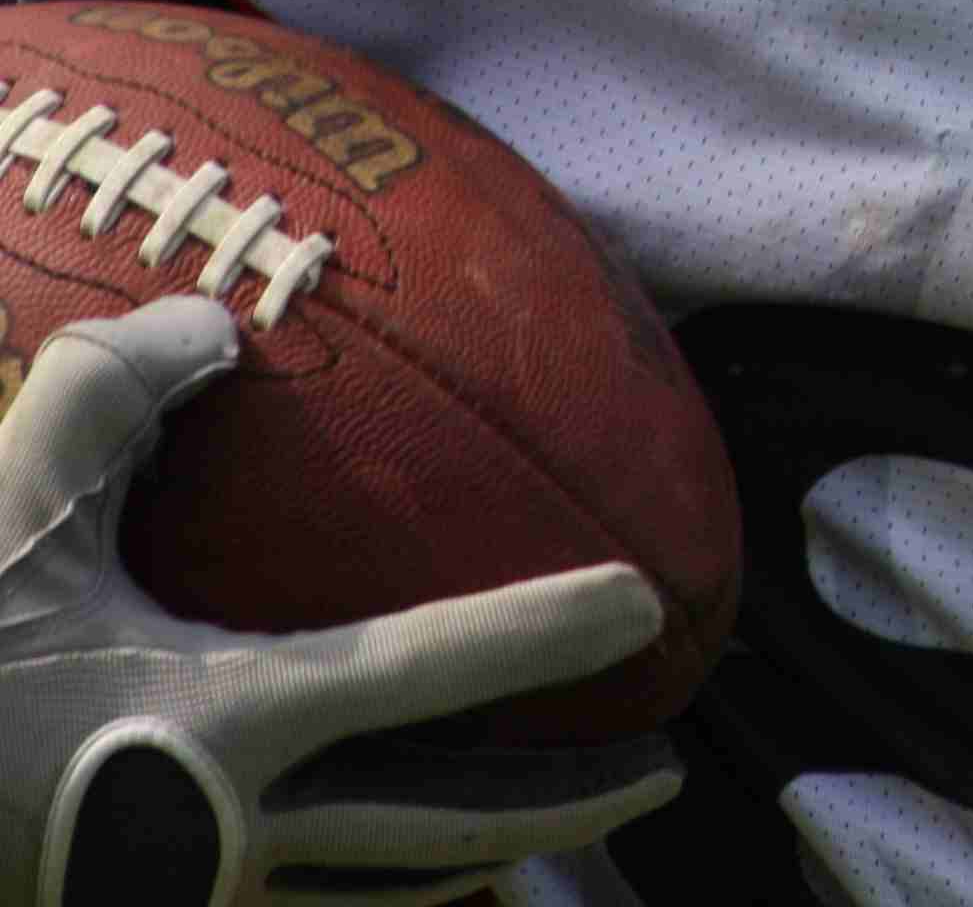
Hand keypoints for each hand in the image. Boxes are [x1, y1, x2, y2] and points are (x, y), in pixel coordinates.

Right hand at [2, 297, 682, 906]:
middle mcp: (220, 838)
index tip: (646, 601)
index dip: (542, 632)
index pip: (425, 669)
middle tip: (663, 765)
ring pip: (375, 894)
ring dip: (477, 864)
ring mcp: (179, 905)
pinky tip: (389, 866)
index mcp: (213, 727)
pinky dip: (362, 895)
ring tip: (557, 827)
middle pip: (444, 832)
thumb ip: (111, 395)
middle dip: (565, 806)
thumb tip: (221, 321)